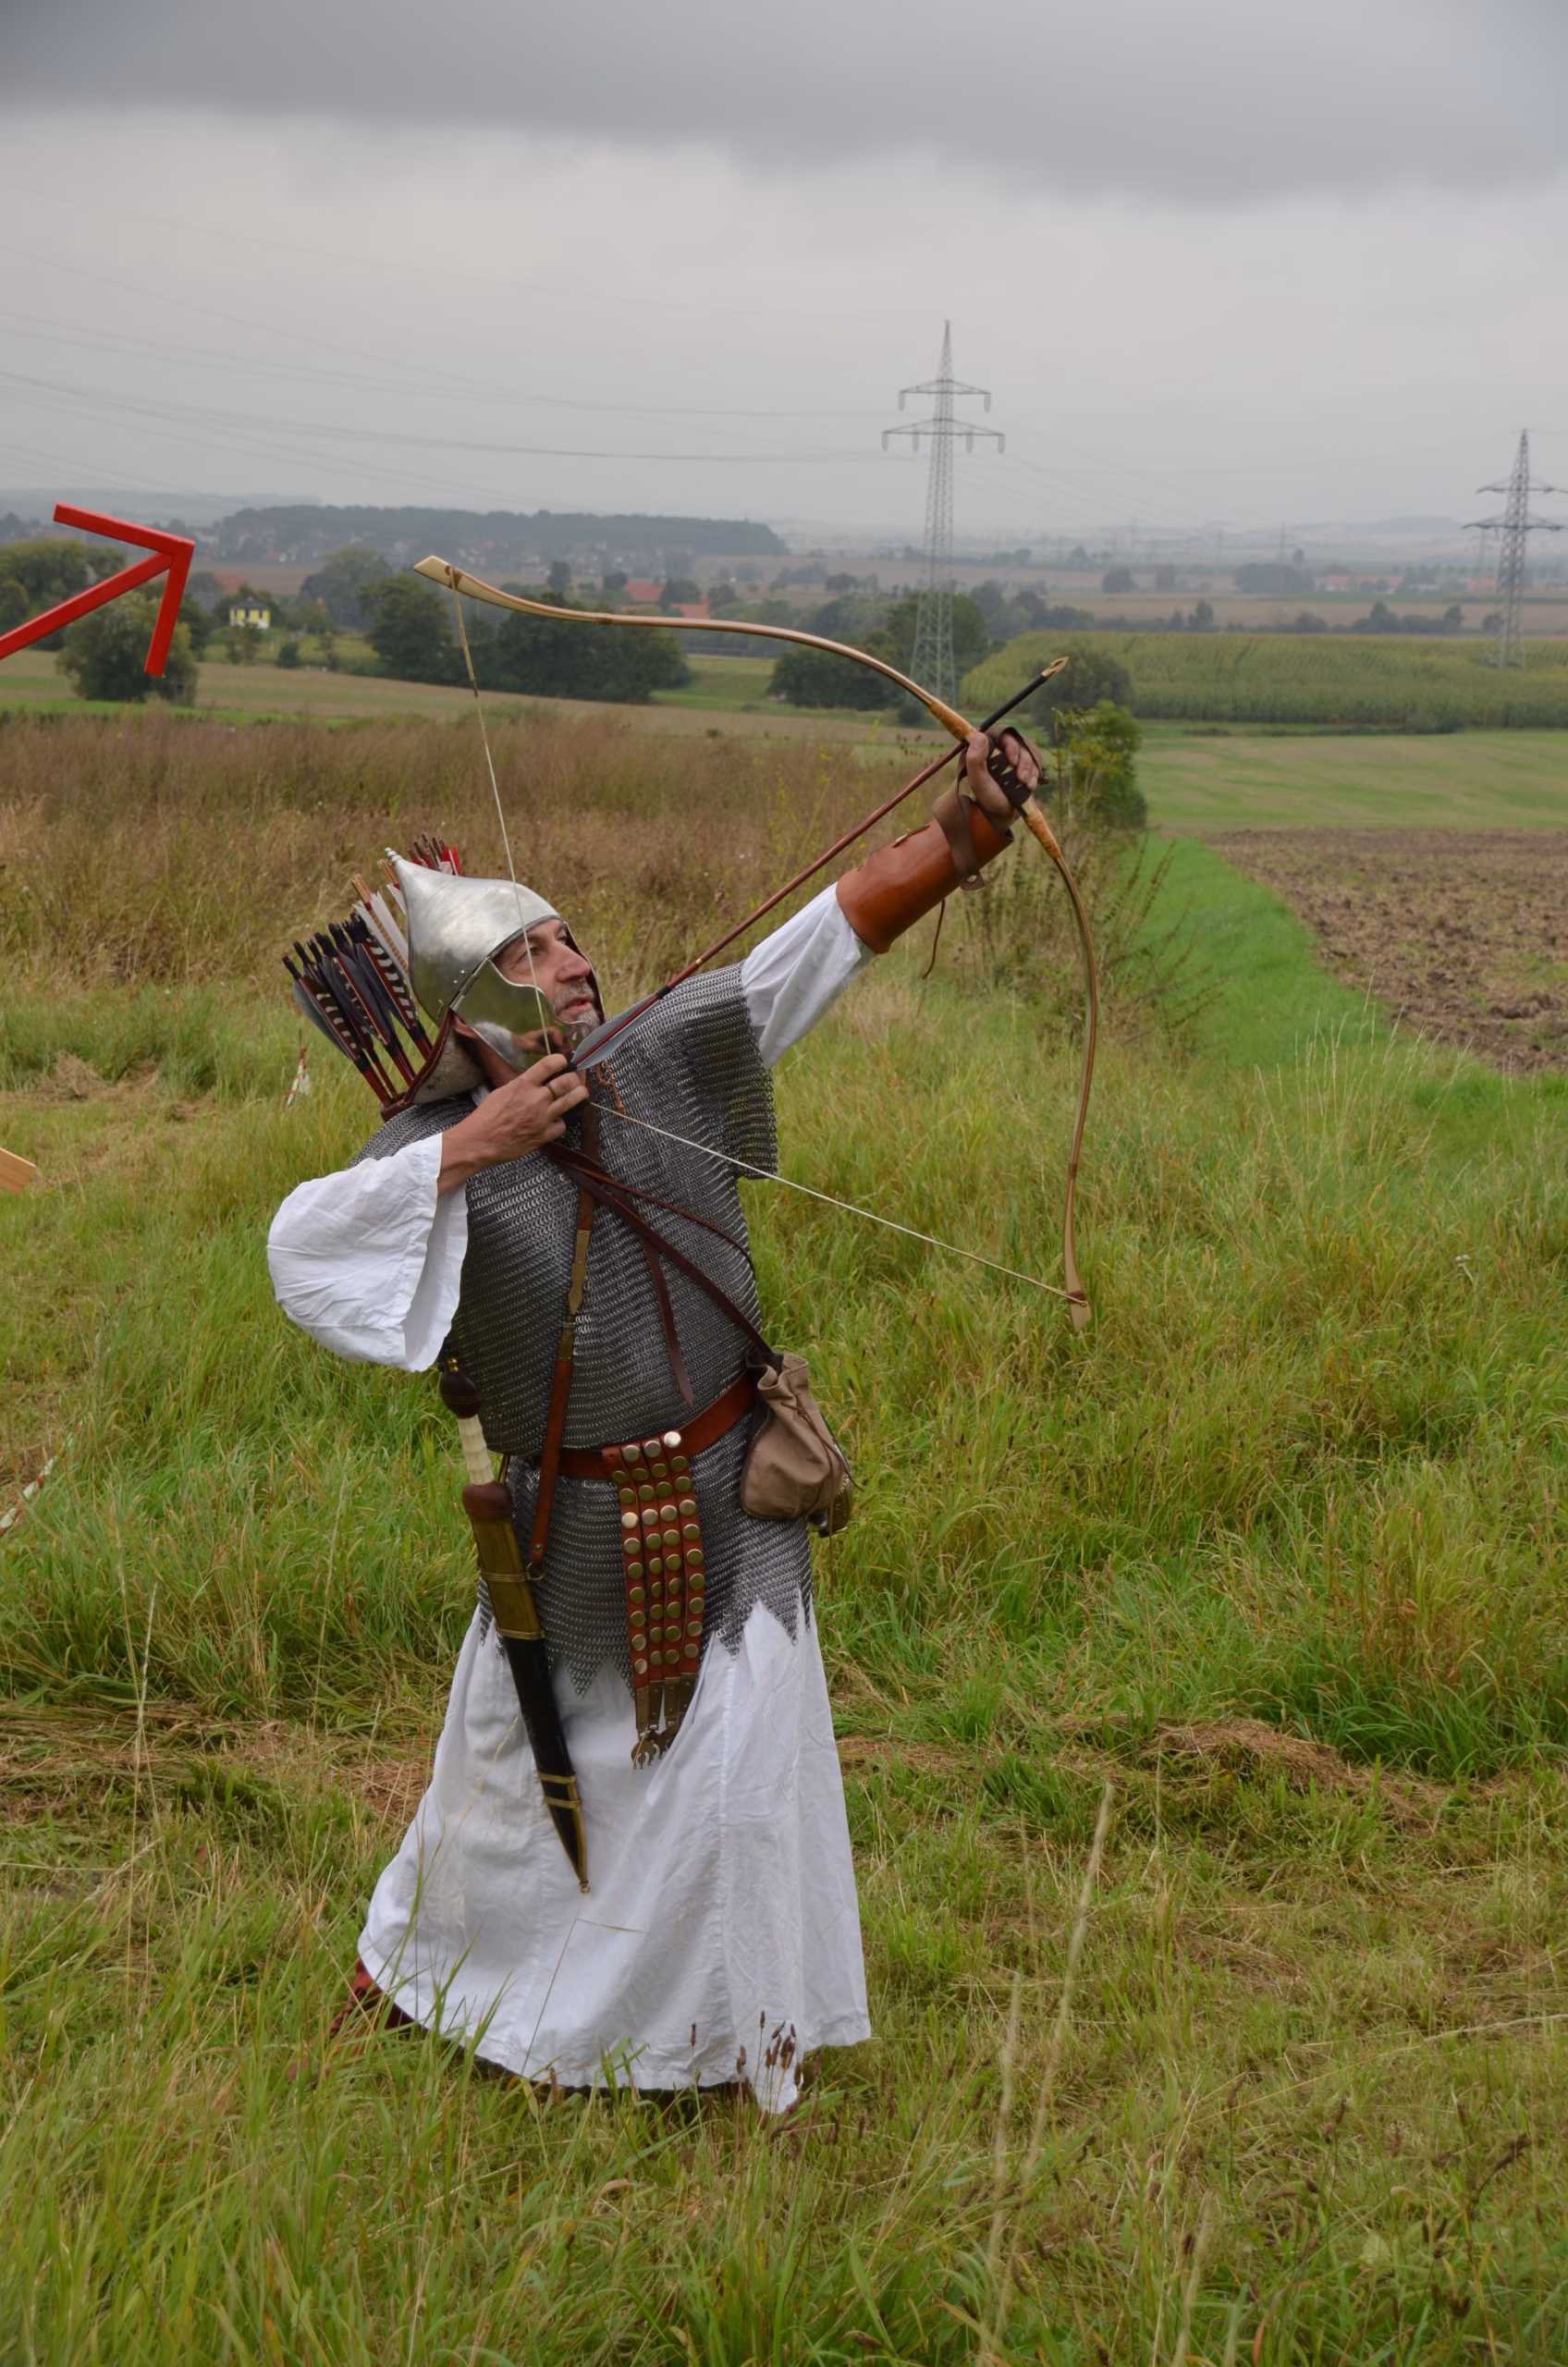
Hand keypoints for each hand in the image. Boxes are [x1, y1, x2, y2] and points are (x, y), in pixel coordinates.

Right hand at [437, 1054, 589, 1196]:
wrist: (480, 1141)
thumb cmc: (487, 1116)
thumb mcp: (503, 1091)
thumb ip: (523, 1085)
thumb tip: (538, 1080)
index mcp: (523, 1084)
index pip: (549, 1064)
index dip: (561, 1060)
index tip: (564, 1062)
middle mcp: (536, 1098)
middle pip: (567, 1082)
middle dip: (575, 1078)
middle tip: (576, 1078)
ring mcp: (542, 1117)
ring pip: (571, 1101)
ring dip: (580, 1094)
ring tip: (581, 1092)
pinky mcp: (544, 1135)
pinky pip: (563, 1124)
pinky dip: (562, 1121)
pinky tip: (558, 1119)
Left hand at [964, 727, 1041, 824]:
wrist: (1000, 813)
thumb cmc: (986, 797)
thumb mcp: (978, 780)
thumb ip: (975, 759)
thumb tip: (980, 735)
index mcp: (984, 749)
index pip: (1001, 734)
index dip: (1010, 744)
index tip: (1013, 760)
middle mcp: (998, 750)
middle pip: (1018, 742)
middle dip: (1023, 760)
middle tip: (1020, 777)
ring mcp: (1011, 758)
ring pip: (1028, 752)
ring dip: (1029, 768)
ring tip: (1024, 784)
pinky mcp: (1021, 766)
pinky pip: (1034, 762)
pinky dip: (1034, 773)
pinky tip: (1030, 786)